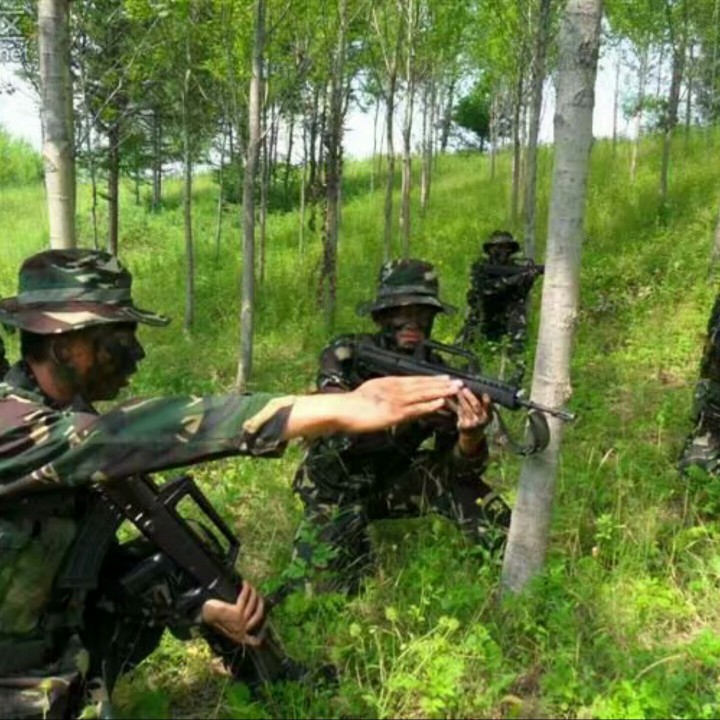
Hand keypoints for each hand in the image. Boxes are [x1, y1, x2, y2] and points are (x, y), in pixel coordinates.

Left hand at [201, 581, 264, 645]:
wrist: (204, 614)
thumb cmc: (213, 619)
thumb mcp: (226, 630)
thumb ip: (236, 633)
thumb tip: (251, 636)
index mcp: (238, 636)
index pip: (250, 640)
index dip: (255, 640)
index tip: (259, 640)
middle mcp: (241, 630)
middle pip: (258, 615)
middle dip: (260, 604)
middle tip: (259, 596)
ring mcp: (240, 621)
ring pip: (252, 604)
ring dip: (253, 593)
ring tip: (251, 588)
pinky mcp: (236, 612)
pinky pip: (244, 598)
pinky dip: (246, 589)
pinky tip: (245, 584)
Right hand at [285, 376, 462, 438]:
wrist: (341, 410)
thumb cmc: (350, 405)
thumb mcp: (369, 392)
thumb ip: (382, 392)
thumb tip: (391, 395)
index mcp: (388, 382)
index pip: (415, 379)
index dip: (431, 379)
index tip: (445, 378)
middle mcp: (394, 387)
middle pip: (423, 384)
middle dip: (441, 383)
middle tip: (459, 381)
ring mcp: (396, 399)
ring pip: (423, 394)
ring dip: (441, 391)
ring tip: (456, 389)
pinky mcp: (395, 412)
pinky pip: (416, 408)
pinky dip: (430, 405)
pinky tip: (441, 402)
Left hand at [446, 390, 491, 455]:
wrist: (472, 435)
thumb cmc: (477, 418)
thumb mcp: (482, 413)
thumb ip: (480, 403)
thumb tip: (474, 387)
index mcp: (488, 416)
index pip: (488, 407)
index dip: (487, 401)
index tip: (484, 393)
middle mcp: (481, 420)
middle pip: (476, 406)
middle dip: (470, 396)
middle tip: (464, 388)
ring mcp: (472, 423)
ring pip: (465, 408)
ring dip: (461, 398)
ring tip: (457, 390)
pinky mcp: (463, 425)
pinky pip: (458, 412)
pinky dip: (454, 405)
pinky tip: (450, 398)